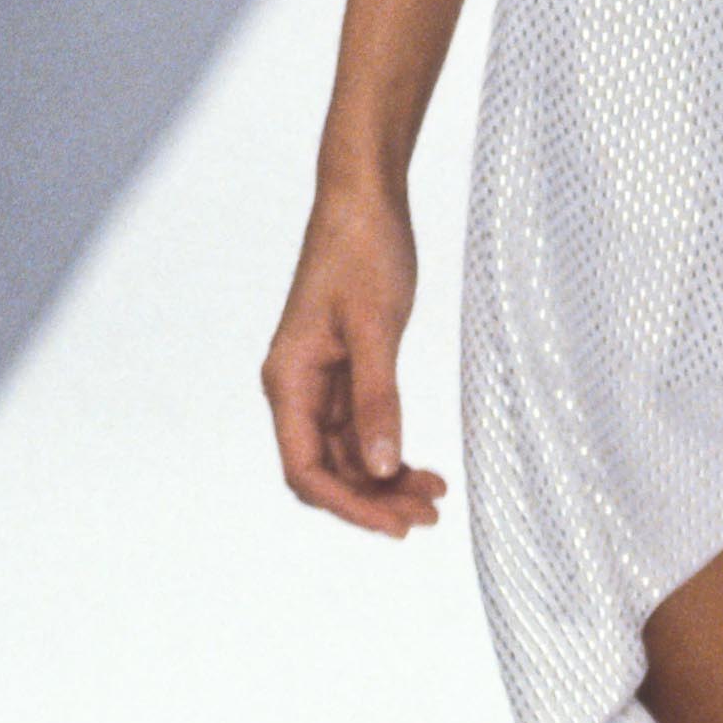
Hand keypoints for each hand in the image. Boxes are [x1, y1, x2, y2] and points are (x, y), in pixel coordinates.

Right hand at [262, 180, 447, 536]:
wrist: (364, 198)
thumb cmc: (363, 251)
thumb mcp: (376, 327)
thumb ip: (377, 399)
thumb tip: (380, 468)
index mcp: (288, 380)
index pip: (306, 469)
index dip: (348, 505)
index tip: (396, 524)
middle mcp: (296, 388)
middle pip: (326, 470)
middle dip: (373, 500)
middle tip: (427, 519)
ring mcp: (320, 382)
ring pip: (347, 454)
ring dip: (385, 481)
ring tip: (434, 499)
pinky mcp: (344, 370)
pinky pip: (362, 428)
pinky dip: (390, 451)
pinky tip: (423, 467)